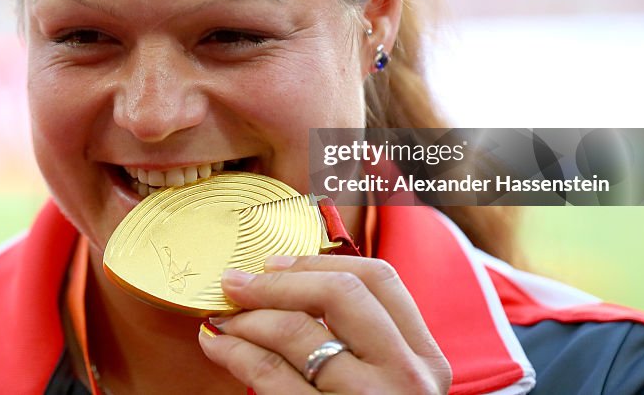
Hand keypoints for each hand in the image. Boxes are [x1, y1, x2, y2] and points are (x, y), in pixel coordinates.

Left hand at [198, 255, 450, 393]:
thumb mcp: (387, 384)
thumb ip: (362, 340)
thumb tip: (288, 283)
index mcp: (425, 359)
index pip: (381, 280)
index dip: (322, 262)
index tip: (278, 264)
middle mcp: (405, 378)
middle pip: (340, 294)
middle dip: (278, 281)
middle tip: (237, 282)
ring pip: (298, 333)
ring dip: (249, 317)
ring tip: (224, 319)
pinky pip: (272, 376)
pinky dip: (236, 352)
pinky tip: (218, 346)